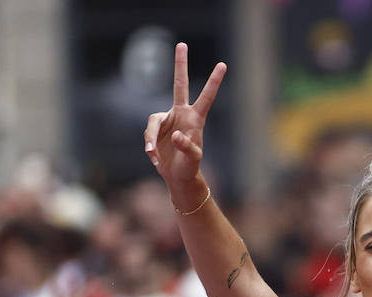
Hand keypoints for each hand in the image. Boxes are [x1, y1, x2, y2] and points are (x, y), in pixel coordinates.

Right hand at [143, 43, 225, 202]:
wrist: (177, 176)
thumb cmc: (190, 168)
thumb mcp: (192, 160)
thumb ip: (187, 148)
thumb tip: (177, 136)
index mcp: (195, 119)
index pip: (206, 97)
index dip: (213, 81)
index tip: (223, 65)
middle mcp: (181, 114)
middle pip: (179, 84)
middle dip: (180, 64)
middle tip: (182, 44)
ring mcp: (168, 120)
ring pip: (153, 122)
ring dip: (151, 138)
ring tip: (153, 154)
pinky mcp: (156, 130)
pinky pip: (148, 134)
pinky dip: (149, 146)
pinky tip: (154, 159)